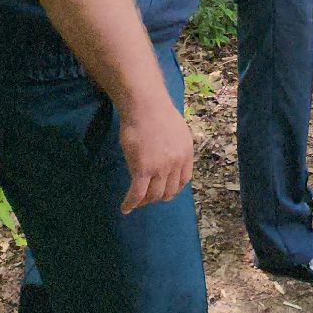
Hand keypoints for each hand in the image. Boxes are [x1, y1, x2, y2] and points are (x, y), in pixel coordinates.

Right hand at [118, 94, 194, 211]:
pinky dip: (131, 203)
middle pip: (169, 191)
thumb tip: (168, 153)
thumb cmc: (157, 112)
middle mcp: (177, 163)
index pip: (184, 180)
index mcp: (186, 153)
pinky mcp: (143, 169)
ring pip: (154, 194)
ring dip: (144, 201)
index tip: (164, 190)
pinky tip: (125, 208)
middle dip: (158, 197)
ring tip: (136, 203)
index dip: (174, 188)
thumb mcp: (176, 130)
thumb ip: (175, 145)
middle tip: (147, 197)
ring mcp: (161, 168)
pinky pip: (137, 193)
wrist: (145, 105)